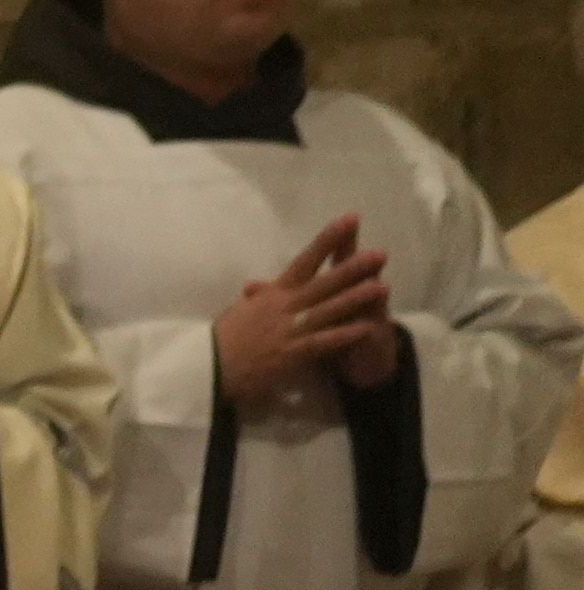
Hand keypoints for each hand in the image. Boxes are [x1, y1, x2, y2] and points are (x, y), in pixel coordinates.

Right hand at [218, 220, 397, 415]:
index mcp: (272, 294)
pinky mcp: (291, 354)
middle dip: (351, 268)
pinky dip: (344, 335)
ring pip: (328, 310)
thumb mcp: (239, 312)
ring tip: (382, 286)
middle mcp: (284, 307)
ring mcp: (289, 329)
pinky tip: (365, 328)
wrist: (207, 368)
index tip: (348, 221)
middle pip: (323, 284)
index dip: (327, 241)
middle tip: (379, 254)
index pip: (304, 262)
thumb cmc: (220, 339)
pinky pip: (322, 342)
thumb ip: (257, 299)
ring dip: (355, 298)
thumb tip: (259, 286)